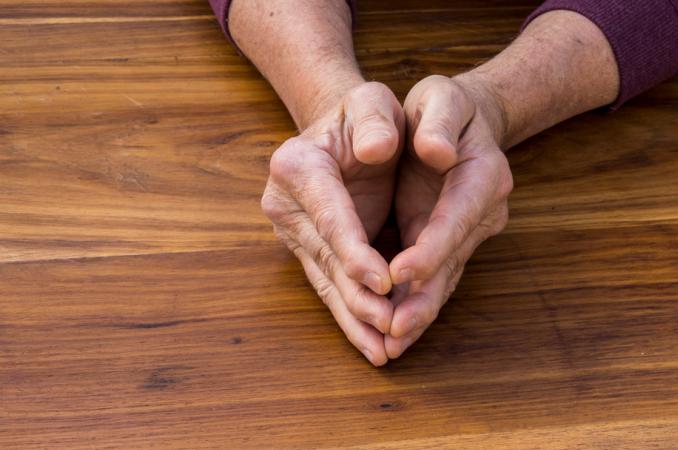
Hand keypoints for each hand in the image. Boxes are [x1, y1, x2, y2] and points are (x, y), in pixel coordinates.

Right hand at [261, 82, 404, 365]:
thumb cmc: (365, 115)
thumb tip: (378, 147)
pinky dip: (352, 317)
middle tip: (390, 327)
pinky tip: (372, 345)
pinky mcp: (310, 250)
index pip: (328, 214)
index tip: (384, 282)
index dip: (354, 249)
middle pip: (325, 256)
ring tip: (382, 351)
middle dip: (359, 296)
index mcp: (298, 164)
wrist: (347, 132)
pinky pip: (332, 288)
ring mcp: (295, 231)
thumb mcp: (373, 101)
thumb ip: (375, 118)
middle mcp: (287, 202)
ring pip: (328, 281)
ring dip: (356, 318)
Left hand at [385, 75, 513, 357]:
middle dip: (423, 295)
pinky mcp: (449, 244)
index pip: (457, 215)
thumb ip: (438, 121)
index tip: (399, 273)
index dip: (431, 247)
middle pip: (453, 258)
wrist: (455, 122)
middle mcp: (482, 209)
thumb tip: (436, 151)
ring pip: (443, 278)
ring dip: (418, 311)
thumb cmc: (442, 106)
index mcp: (482, 172)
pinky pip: (432, 279)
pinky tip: (393, 332)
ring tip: (390, 343)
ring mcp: (468, 231)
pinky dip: (413, 305)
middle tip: (394, 329)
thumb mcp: (440, 98)